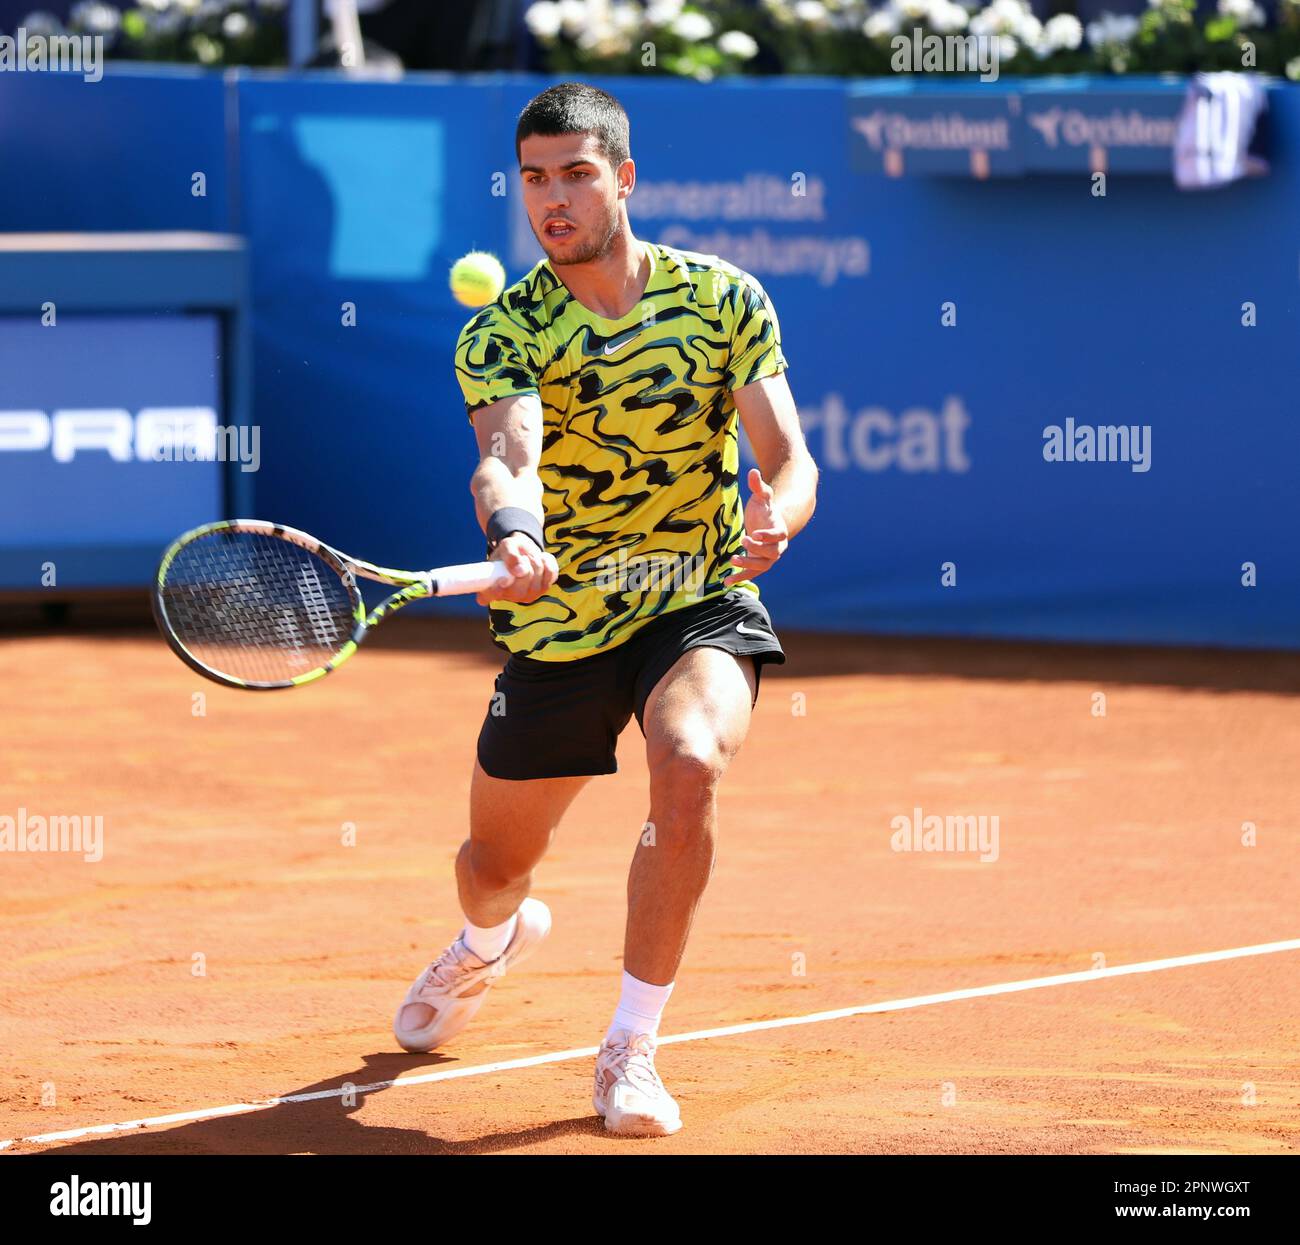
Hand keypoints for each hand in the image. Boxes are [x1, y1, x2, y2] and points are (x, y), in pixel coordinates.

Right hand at [476, 534, 557, 605]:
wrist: (525, 550)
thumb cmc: (511, 550)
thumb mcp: (507, 545)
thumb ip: (510, 555)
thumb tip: (520, 571)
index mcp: (492, 587)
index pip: (488, 596)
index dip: (495, 591)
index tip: (502, 580)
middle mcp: (508, 596)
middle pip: (519, 591)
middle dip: (525, 568)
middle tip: (523, 557)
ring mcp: (527, 596)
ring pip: (537, 582)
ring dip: (536, 562)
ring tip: (529, 557)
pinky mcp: (542, 590)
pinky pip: (551, 574)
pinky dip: (547, 562)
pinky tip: (540, 560)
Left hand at [723, 468, 789, 585]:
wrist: (768, 524)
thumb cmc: (765, 510)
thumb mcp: (762, 498)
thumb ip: (759, 487)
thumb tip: (753, 471)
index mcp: (779, 529)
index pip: (778, 535)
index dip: (768, 536)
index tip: (754, 534)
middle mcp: (777, 546)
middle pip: (772, 553)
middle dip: (757, 550)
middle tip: (742, 541)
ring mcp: (768, 558)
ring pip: (762, 566)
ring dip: (748, 566)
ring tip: (732, 561)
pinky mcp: (758, 565)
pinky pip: (752, 574)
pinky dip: (740, 578)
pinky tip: (726, 582)